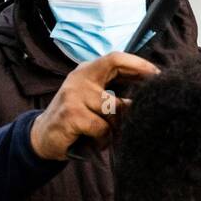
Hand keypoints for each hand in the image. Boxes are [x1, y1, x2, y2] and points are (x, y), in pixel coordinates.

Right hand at [29, 51, 158, 160]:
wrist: (42, 136)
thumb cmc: (74, 118)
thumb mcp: (93, 100)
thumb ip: (113, 94)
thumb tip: (146, 94)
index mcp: (87, 71)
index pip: (115, 58)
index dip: (138, 63)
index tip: (157, 73)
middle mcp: (80, 78)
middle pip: (116, 72)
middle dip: (134, 93)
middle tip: (143, 109)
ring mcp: (74, 95)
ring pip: (113, 109)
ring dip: (115, 127)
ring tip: (106, 135)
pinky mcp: (72, 114)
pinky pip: (102, 128)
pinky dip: (103, 139)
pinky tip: (95, 142)